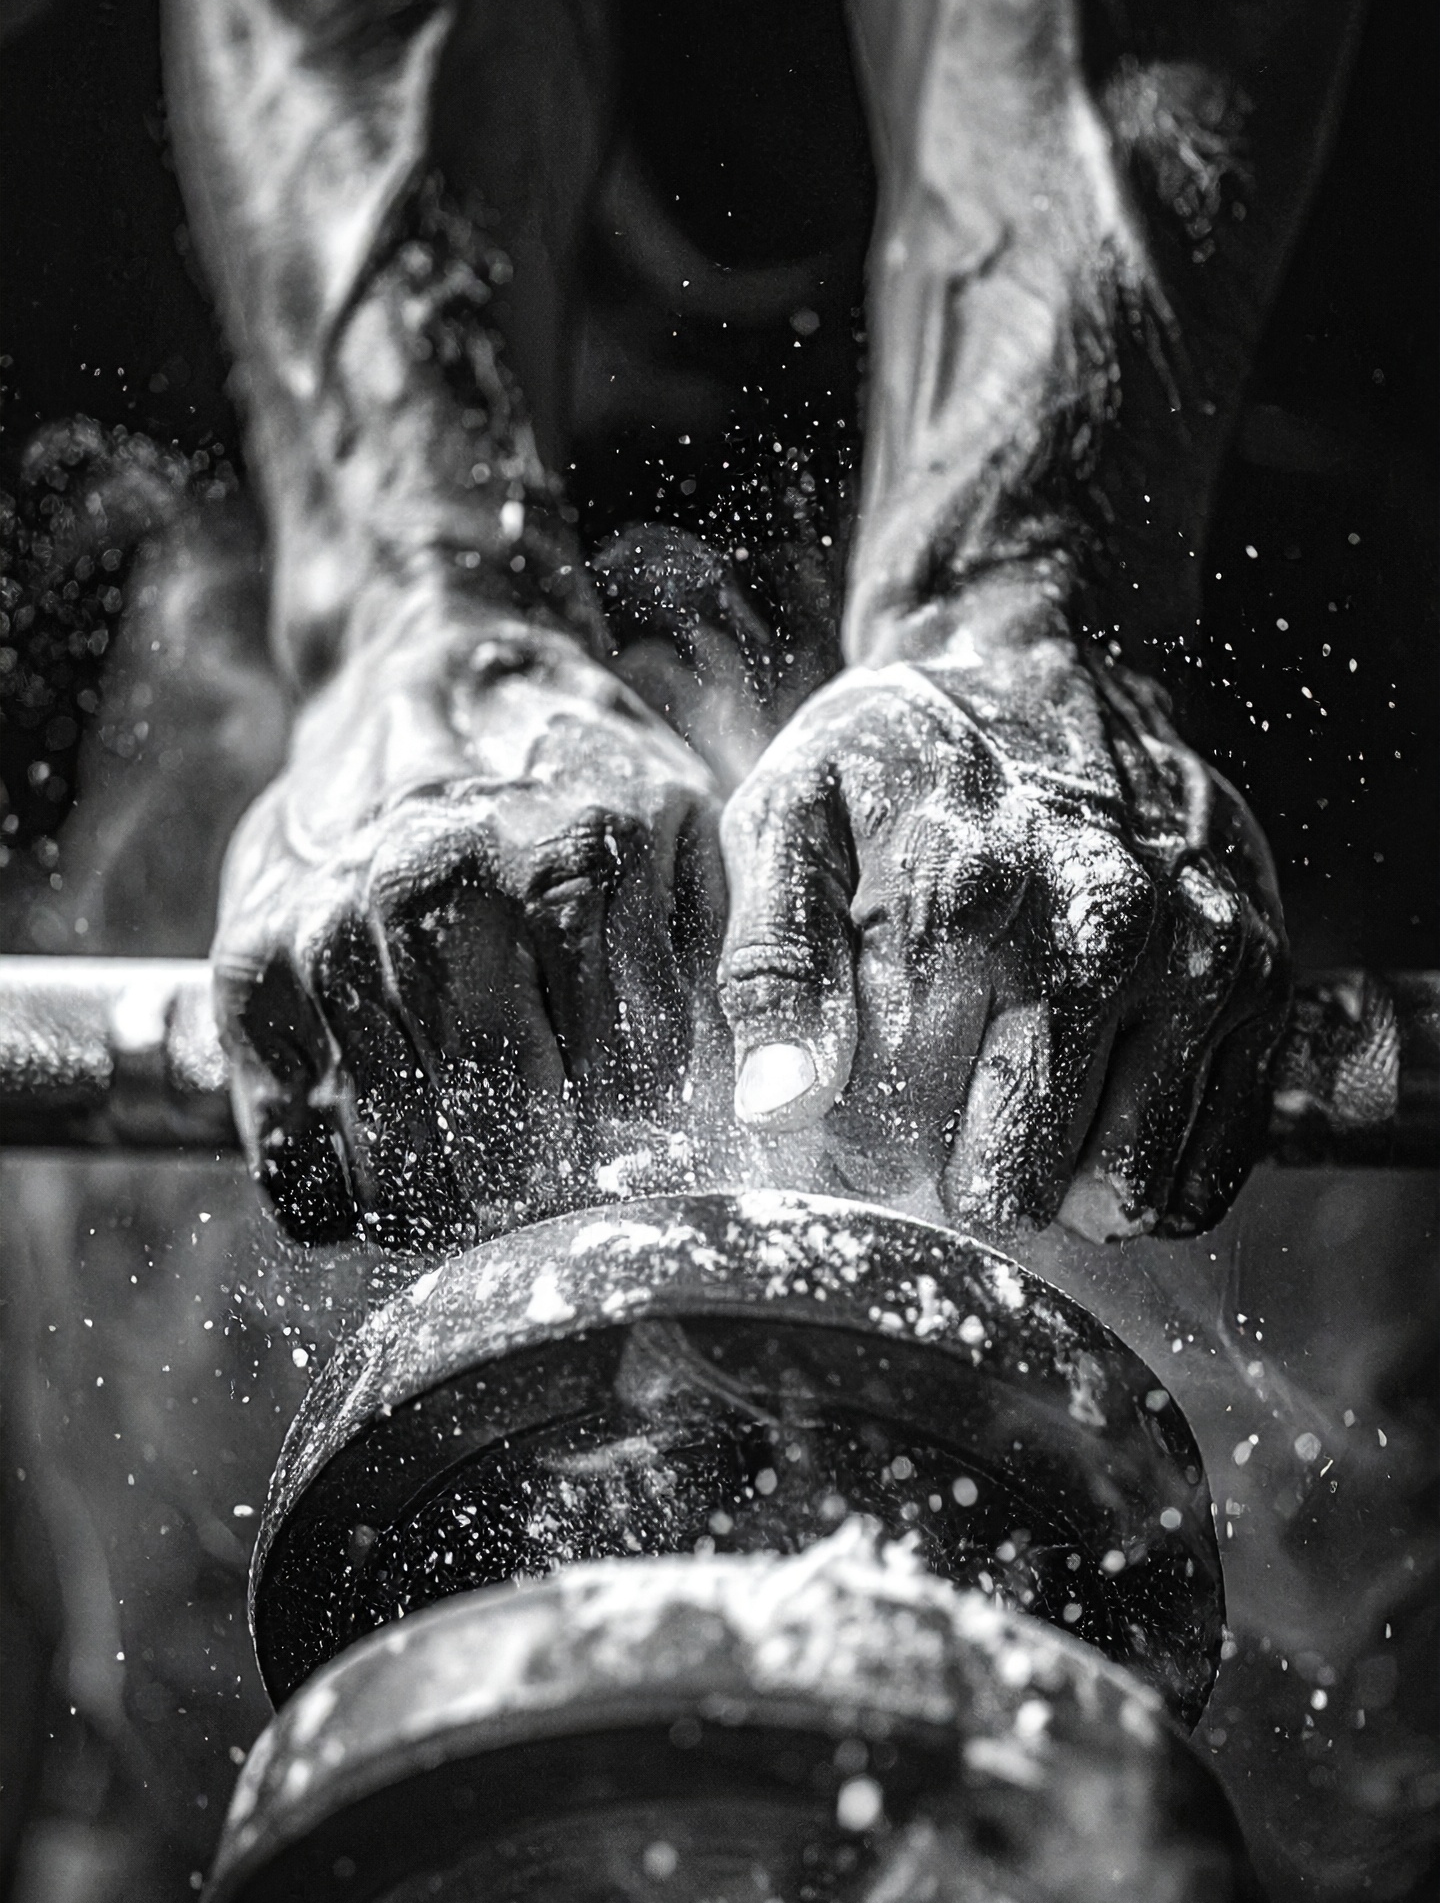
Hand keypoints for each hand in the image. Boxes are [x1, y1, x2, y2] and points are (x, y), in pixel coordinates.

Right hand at [215, 601, 723, 1245]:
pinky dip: (347, 1209)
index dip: (644, 1173)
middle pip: (504, 1140)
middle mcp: (444, 888)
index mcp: (578, 857)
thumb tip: (774, 1112)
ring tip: (487, 1205)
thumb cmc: (581, 787)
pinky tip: (392, 1176)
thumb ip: (739, 964)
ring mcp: (334, 932)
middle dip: (545, 1212)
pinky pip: (297, 1166)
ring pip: (400, 1169)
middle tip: (564, 1224)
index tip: (647, 1200)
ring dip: (452, 1220)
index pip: (627, 1092)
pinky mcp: (251, 974)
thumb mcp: (688, 837)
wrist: (433, 678)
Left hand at [718, 572, 1287, 1238]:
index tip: (860, 1106)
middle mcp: (1099, 933)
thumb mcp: (790, 824)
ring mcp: (1196, 958)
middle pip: (1020, 1181)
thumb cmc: (896, 764)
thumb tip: (777, 1106)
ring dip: (1066, 1186)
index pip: (905, 1131)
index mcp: (967, 904)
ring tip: (1024, 1113)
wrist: (1036, 665)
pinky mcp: (1263, 979)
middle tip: (947, 1114)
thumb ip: (775, 966)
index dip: (868, 1147)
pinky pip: (1212, 1161)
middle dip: (968, 1178)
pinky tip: (1101, 1116)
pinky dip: (1153, 1172)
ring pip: (1123, 1190)